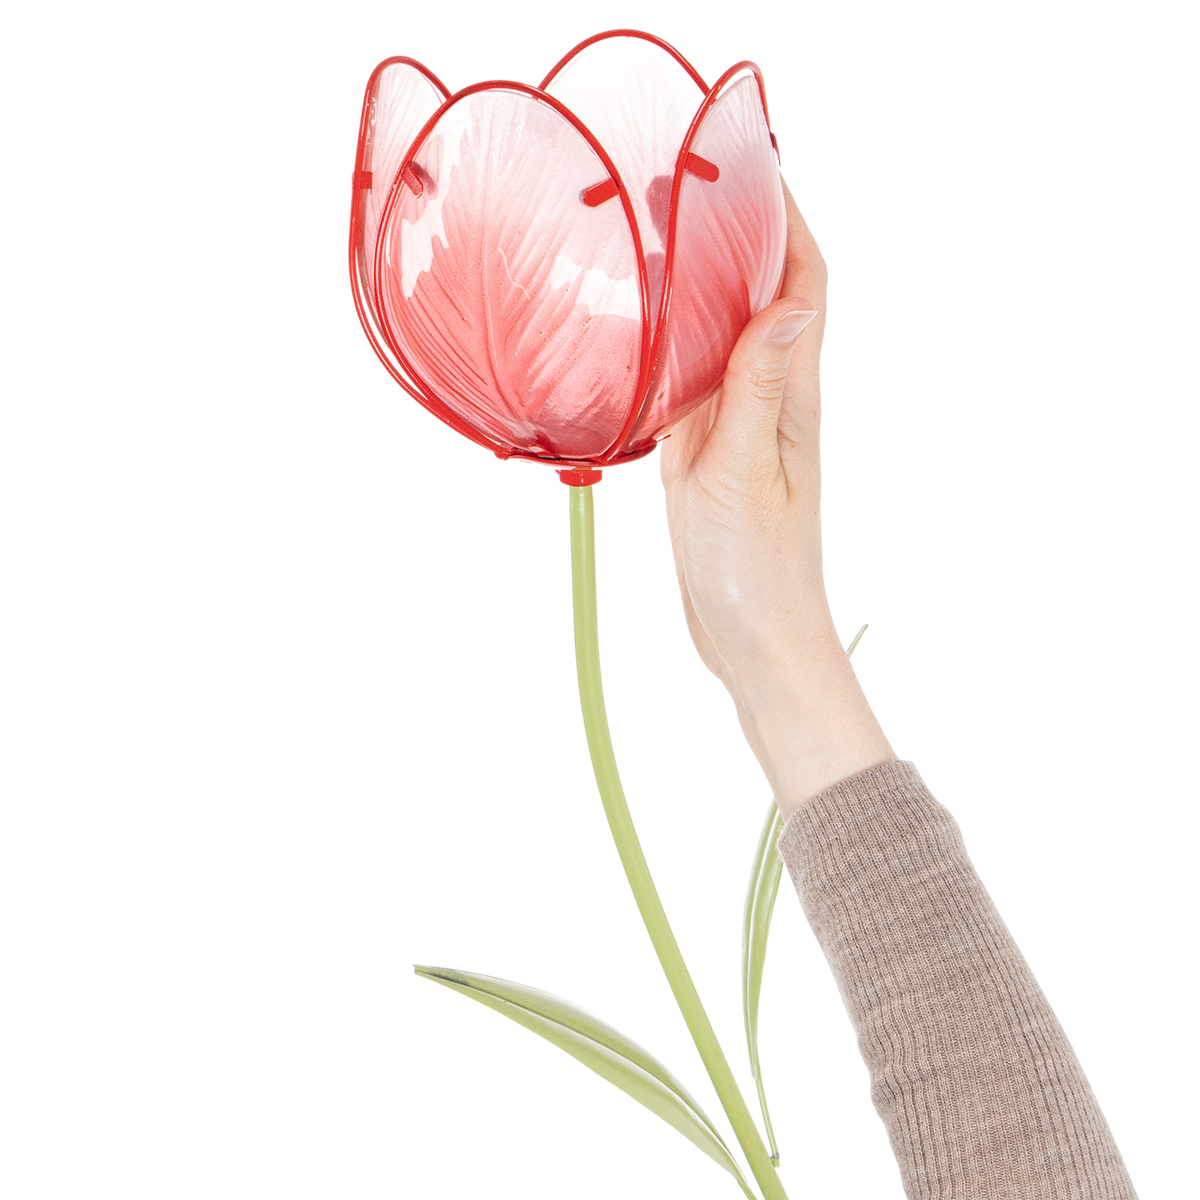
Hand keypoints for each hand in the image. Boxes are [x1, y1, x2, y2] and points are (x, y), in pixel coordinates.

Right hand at [660, 184, 893, 816]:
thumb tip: (792, 298)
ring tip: (656, 241)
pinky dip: (672, 344)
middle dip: (738, 234)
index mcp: (789, 396)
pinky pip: (693, 381)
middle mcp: (768, 400)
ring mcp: (737, 426)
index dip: (786, 222)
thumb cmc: (756, 570)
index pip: (803, 286)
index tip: (751, 169)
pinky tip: (639, 334)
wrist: (753, 639)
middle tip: (685, 188)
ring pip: (724, 334)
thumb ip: (757, 387)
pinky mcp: (707, 454)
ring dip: (701, 283)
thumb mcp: (742, 472)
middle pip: (764, 296)